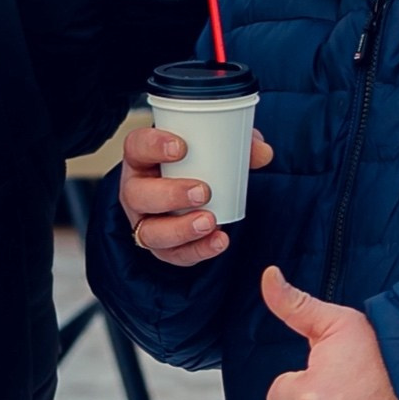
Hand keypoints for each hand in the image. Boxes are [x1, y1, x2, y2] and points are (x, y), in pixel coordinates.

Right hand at [118, 126, 272, 265]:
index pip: (136, 146)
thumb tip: (263, 152)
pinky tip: (219, 240)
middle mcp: (136, 192)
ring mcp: (145, 222)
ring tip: (210, 221)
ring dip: (181, 229)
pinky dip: (198, 250)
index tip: (181, 147)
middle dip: (169, 195)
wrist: (189, 191)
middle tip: (203, 191)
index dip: (153, 146)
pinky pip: (174, 255)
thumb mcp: (212, 147)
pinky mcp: (162, 247)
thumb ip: (237, 144)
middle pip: (137, 195)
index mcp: (141, 158)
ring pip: (150, 233)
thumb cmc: (195, 163)